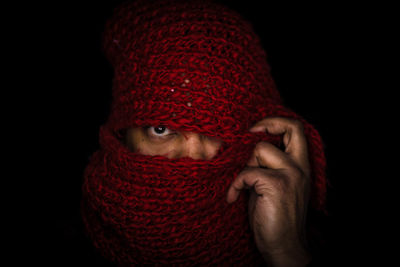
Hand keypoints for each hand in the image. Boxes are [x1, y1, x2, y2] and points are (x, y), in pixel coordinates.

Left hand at [226, 117, 311, 266]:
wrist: (283, 246)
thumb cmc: (273, 217)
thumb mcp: (272, 185)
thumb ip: (265, 166)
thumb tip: (244, 148)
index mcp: (299, 166)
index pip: (296, 130)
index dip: (275, 122)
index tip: (255, 130)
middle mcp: (299, 167)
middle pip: (290, 127)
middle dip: (266, 125)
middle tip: (247, 136)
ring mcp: (290, 174)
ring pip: (260, 149)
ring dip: (245, 165)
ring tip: (242, 185)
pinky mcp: (277, 185)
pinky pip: (246, 173)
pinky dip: (234, 185)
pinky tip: (232, 197)